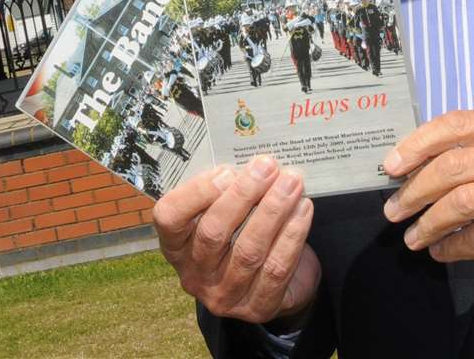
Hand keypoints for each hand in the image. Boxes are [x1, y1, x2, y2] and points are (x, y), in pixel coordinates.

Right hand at [151, 155, 320, 323]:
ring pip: (248, 251)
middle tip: (267, 167)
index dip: (197, 193)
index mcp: (176, 244)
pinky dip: (292, 236)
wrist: (271, 282)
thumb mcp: (222, 211)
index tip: (227, 170)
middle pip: (213, 233)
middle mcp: (194, 274)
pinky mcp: (258, 308)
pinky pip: (276, 269)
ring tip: (292, 183)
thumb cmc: (241, 233)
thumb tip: (252, 164)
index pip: (170, 218)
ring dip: (273, 211)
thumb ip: (225, 190)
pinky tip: (303, 210)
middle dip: (243, 195)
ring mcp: (224, 295)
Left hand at [381, 110, 473, 298]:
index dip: (417, 144)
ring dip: (429, 222)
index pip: (457, 124)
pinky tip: (440, 251)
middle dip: (415, 190)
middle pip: (454, 166)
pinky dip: (452, 247)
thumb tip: (412, 165)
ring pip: (463, 203)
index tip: (390, 166)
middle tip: (393, 210)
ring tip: (412, 237)